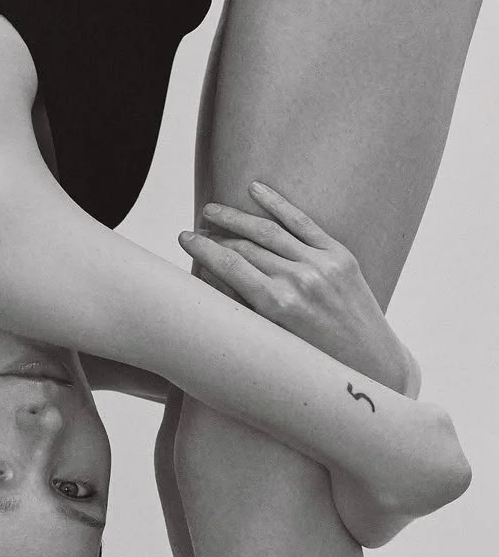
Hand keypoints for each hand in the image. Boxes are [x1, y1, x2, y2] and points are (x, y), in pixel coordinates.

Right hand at [179, 181, 420, 397]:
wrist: (373, 367)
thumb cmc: (317, 364)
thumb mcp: (274, 342)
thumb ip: (244, 309)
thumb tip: (212, 279)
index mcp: (278, 305)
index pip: (228, 265)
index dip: (202, 249)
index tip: (183, 238)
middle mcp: (299, 280)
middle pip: (244, 247)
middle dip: (216, 236)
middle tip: (196, 228)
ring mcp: (322, 264)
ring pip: (269, 230)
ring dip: (236, 217)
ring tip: (213, 210)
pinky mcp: (340, 255)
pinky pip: (303, 223)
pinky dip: (277, 203)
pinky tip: (255, 190)